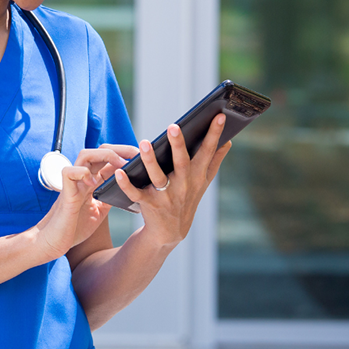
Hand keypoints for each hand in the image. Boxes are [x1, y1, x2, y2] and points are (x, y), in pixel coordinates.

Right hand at [34, 146, 135, 261]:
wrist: (53, 242)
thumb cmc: (74, 227)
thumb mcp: (98, 210)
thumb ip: (108, 198)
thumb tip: (127, 191)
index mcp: (91, 182)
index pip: (108, 159)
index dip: (124, 155)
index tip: (141, 158)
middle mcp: (82, 179)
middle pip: (99, 151)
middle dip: (119, 150)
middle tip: (136, 156)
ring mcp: (73, 184)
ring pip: (85, 155)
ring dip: (105, 155)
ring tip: (119, 164)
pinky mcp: (65, 193)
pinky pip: (69, 172)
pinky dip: (82, 173)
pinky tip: (92, 182)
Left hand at [113, 114, 231, 247]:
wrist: (171, 232)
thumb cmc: (187, 199)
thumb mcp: (203, 182)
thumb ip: (214, 161)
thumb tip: (228, 141)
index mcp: (197, 175)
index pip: (208, 151)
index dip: (214, 134)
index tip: (220, 116)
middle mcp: (183, 185)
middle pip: (181, 162)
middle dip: (178, 145)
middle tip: (173, 126)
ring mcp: (165, 196)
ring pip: (158, 176)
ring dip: (150, 160)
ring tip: (145, 142)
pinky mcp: (148, 204)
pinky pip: (135, 193)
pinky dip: (127, 184)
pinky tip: (120, 172)